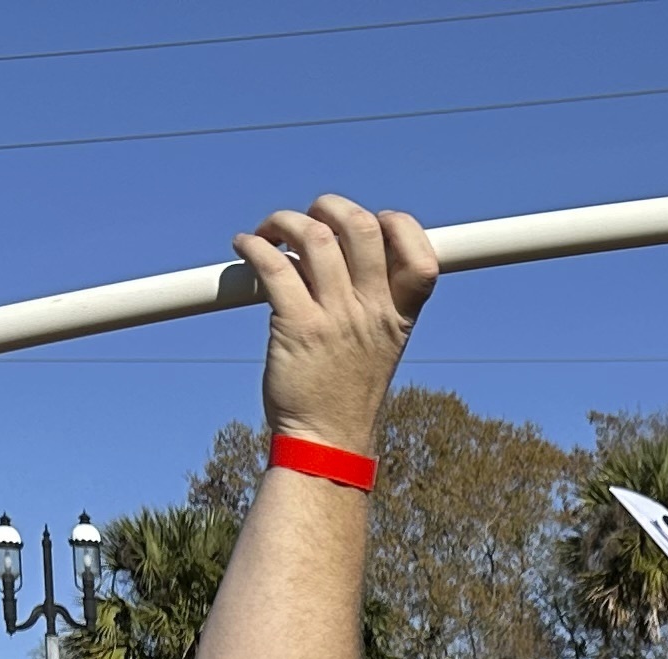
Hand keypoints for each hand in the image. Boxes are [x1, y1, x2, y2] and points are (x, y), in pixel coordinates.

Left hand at [237, 197, 435, 455]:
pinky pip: (273, 266)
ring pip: (314, 237)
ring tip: (271, 233)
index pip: (422, 257)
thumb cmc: (346, 391)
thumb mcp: (379, 345)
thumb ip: (370, 299)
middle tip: (310, 220)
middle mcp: (371, 313)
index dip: (400, 226)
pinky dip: (253, 245)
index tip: (374, 226)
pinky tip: (245, 246)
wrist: (326, 441)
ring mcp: (335, 319)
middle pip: (362, 227)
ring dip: (285, 222)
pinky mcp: (296, 327)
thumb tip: (329, 246)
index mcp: (398, 317)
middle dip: (329, 207)